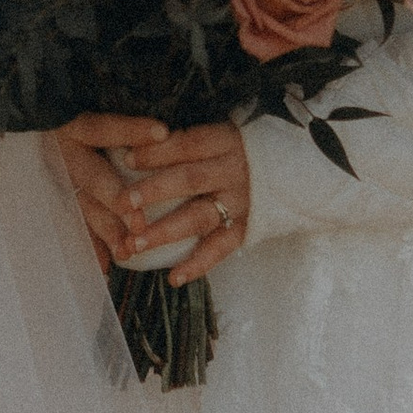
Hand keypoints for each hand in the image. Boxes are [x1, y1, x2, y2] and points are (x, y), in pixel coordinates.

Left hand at [54, 113, 250, 285]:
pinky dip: (197, 264)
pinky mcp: (247, 228)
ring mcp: (241, 202)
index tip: (126, 158)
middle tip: (123, 203)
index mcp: (225, 141)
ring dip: (166, 232)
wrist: (289, 169)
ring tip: (135, 245)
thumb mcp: (218, 135)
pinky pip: (221, 249)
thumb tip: (130, 146)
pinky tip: (173, 277)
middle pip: (190, 179)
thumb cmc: (237, 150)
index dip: (158, 151)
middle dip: (155, 191)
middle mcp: (233, 171)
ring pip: (200, 217)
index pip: (188, 144)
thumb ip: (184, 143)